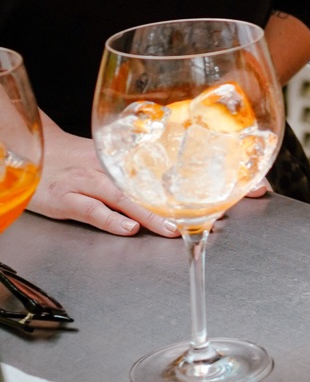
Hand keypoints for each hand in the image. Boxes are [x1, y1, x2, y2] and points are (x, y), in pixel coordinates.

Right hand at [30, 117, 177, 237]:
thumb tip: (169, 178)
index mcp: (117, 158)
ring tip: (167, 227)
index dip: (178, 188)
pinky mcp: (64, 199)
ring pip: (120, 197)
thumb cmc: (74, 158)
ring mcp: (83, 183)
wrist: (35, 153)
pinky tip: (128, 228)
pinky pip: (91, 210)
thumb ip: (131, 165)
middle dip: (168, 205)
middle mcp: (103, 168)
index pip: (152, 172)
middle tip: (190, 220)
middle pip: (140, 186)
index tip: (202, 202)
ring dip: (146, 214)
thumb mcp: (104, 156)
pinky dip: (110, 220)